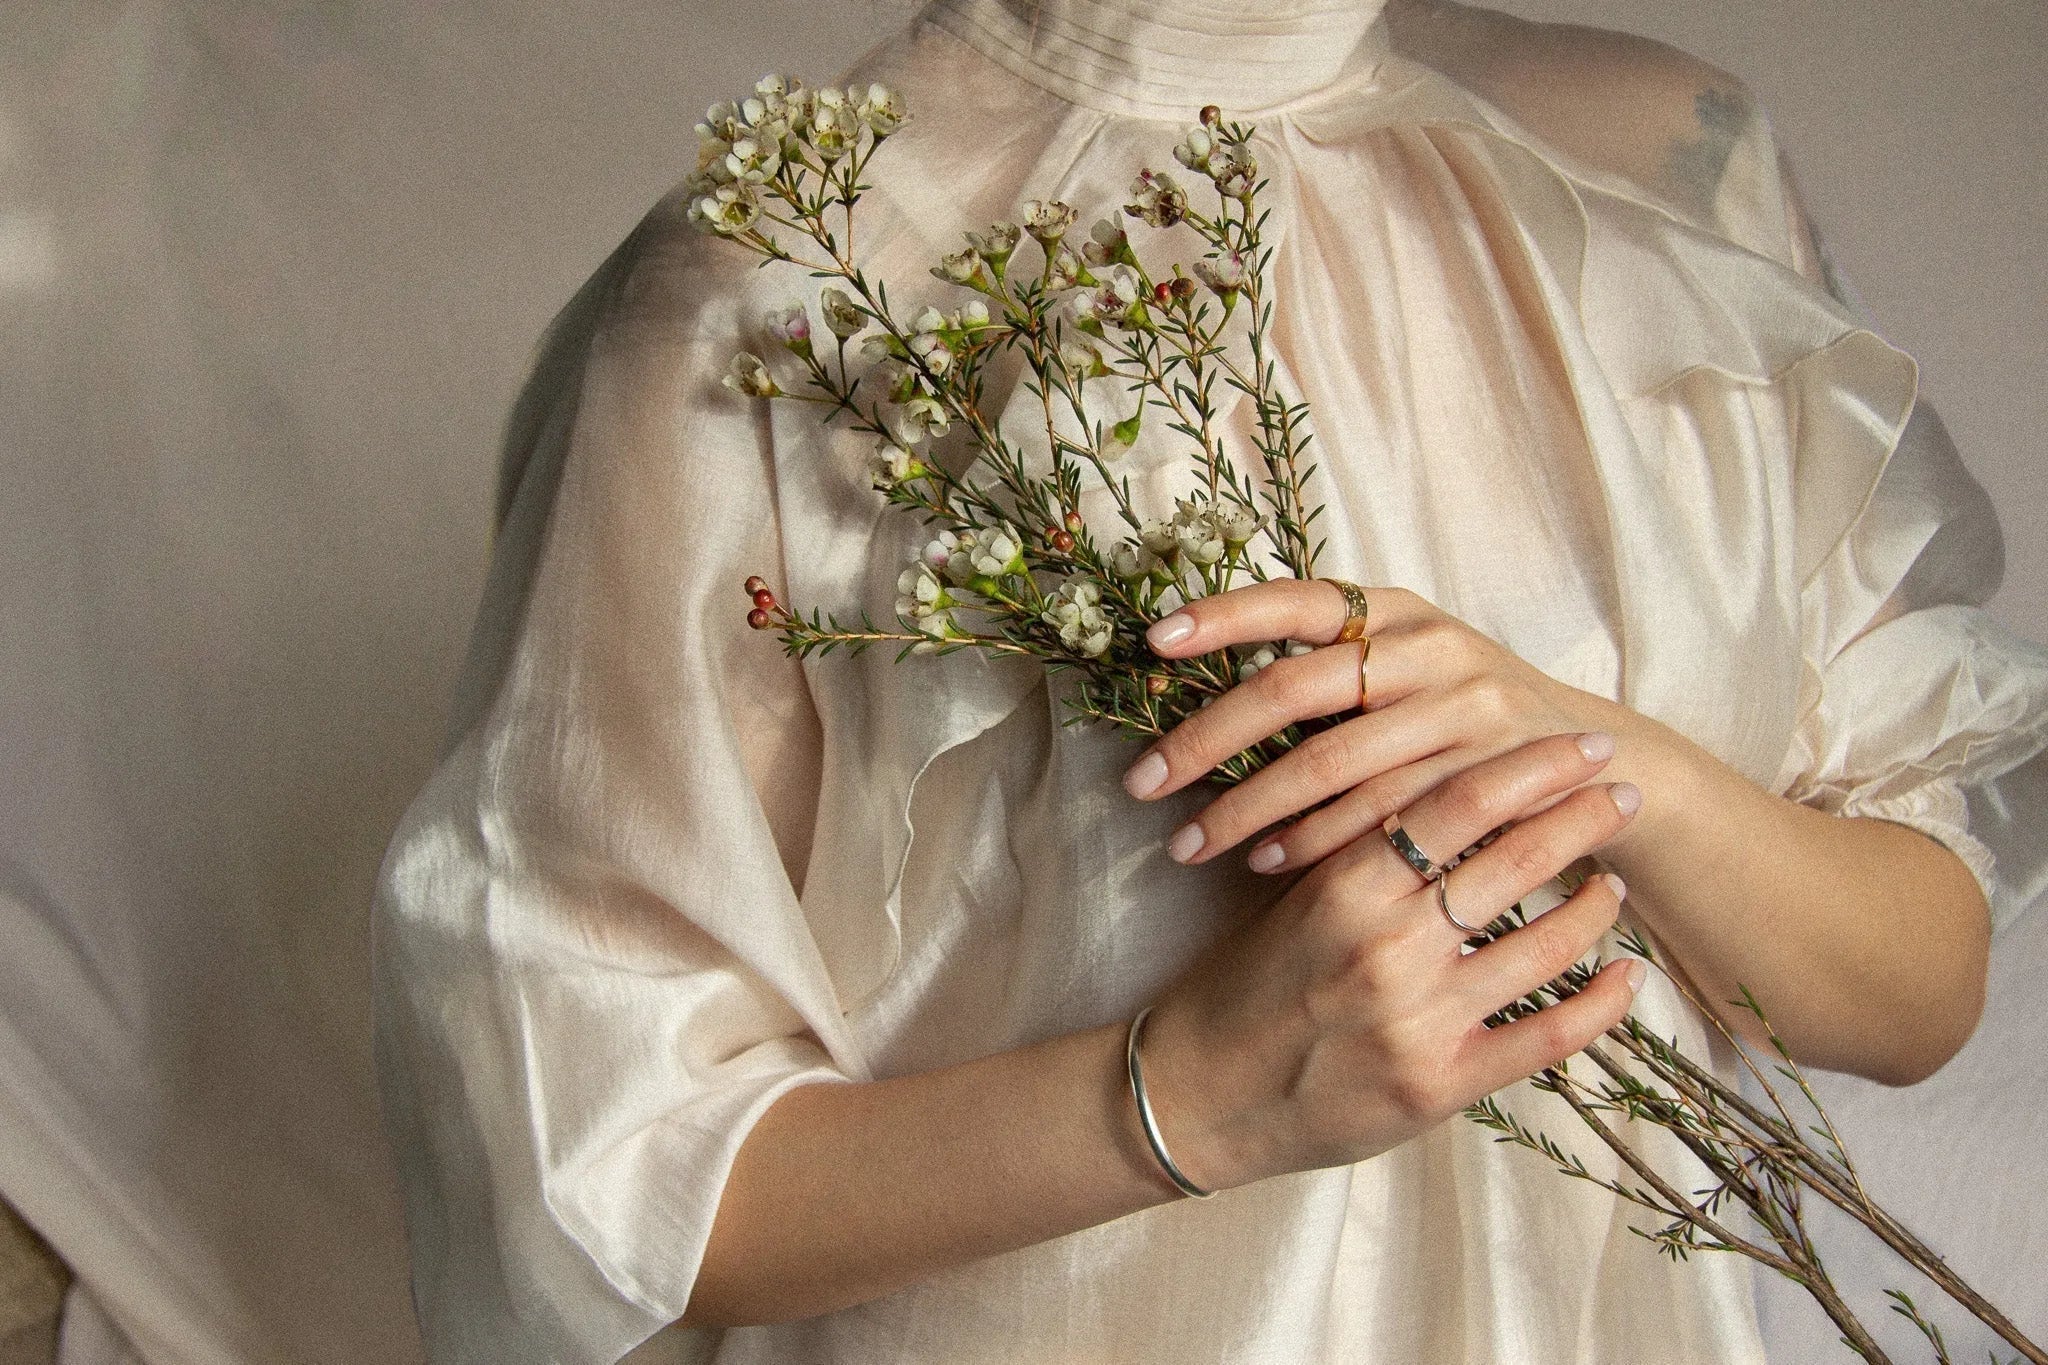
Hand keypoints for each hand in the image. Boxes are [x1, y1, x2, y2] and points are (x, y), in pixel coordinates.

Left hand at [1122, 580, 1652, 872]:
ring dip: (1249, 809)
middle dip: (1206, 739)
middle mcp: (1426, 648)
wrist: (1596, 764)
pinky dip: (1315, 841)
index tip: (1153, 642)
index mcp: (1393, 610)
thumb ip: (1325, 673)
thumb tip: (1195, 697)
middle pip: (1293, 688)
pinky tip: (1266, 864)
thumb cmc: (1461, 719)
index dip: (1224, 615)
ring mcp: (1459, 710)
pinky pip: (1378, 815)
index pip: (1293, 599)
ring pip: (1328, 762)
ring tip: (1188, 846)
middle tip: (1141, 784)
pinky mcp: (1484, 776)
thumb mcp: (1405, 671)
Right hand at [1133, 733, 1645, 1189]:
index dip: (1530, 768)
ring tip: (1615, 883)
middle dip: (1581, 818)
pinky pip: (1545, 1039)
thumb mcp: (1288, 900)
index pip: (1456, 804)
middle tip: (1624, 791)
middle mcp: (1386, 947)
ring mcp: (1418, 1020)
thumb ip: (1358, 851)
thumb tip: (1435, 785)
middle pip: (1510, 861)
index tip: (1580, 746)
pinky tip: (1625, 978)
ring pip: (1542, 946)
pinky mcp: (1439, 1086)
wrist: (1197, 1095)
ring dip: (1594, 908)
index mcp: (1343, 887)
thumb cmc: (1241, 988)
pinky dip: (1599, 1005)